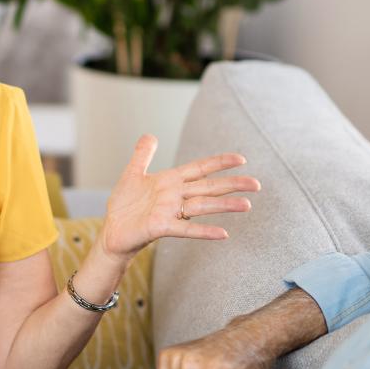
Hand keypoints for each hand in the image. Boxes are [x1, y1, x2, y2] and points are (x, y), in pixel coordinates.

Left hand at [99, 134, 259, 262]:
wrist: (112, 230)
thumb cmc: (124, 205)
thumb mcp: (132, 174)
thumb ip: (143, 155)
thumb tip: (150, 135)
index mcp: (171, 181)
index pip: (200, 169)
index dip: (219, 163)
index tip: (241, 158)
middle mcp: (175, 196)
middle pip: (208, 187)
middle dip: (232, 184)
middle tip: (257, 184)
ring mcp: (170, 212)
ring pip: (202, 206)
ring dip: (224, 205)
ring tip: (247, 205)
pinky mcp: (161, 227)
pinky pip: (185, 229)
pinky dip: (204, 231)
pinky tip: (223, 233)